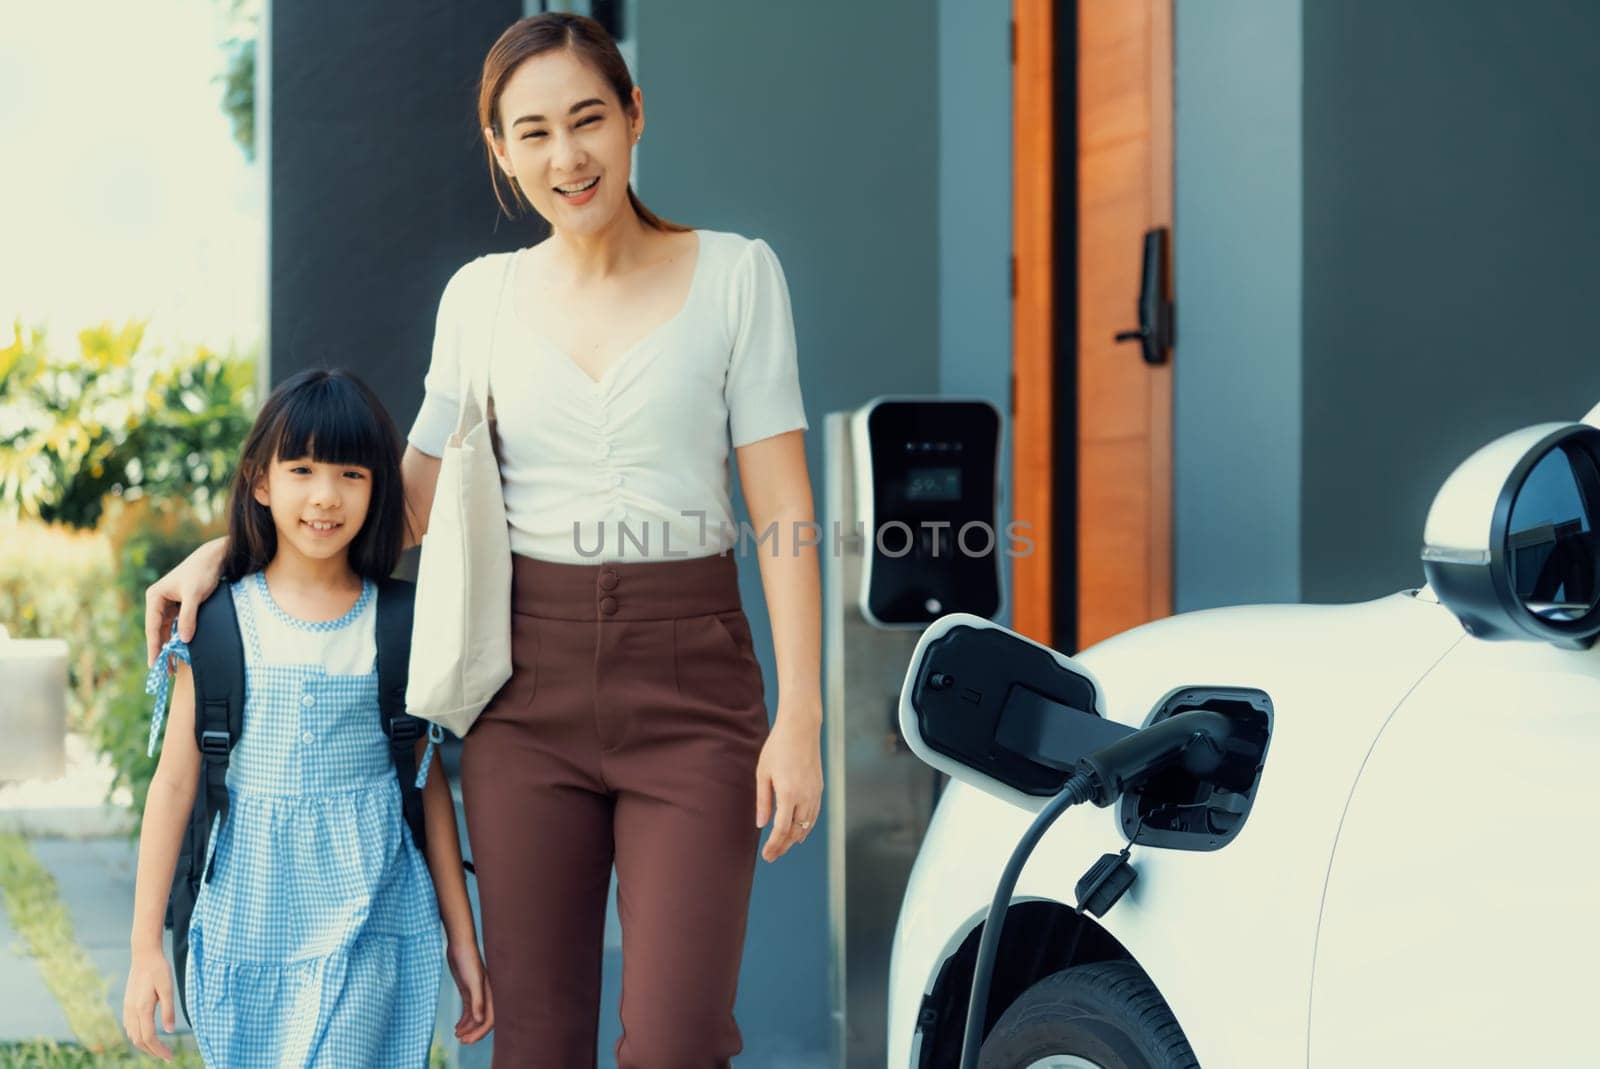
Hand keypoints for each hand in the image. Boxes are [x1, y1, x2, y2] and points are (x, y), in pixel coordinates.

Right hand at [122, 947, 175, 1060]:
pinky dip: (138, 1036)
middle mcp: (132, 1011)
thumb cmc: (159, 970)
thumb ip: (169, 1011)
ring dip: (145, 1045)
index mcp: (142, 1008)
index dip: (159, 1050)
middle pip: (139, 1040)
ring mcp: (127, 1008)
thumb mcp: (168, 989)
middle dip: (152, 1051)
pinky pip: (129, 1027)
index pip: (149, 1037)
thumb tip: (170, 1031)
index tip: (170, 1057)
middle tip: (166, 1056)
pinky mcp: (127, 1004)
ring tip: (158, 1049)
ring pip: (132, 1035)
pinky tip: (147, 1035)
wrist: (144, 956)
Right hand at [145, 539, 224, 666]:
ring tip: (173, 667)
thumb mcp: (195, 595)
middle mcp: (159, 601)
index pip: (153, 627)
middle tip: (165, 672)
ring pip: (168, 631)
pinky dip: (180, 638)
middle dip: (162, 651)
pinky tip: (182, 651)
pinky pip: (177, 626)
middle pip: (158, 631)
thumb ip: (188, 617)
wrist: (215, 558)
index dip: (154, 647)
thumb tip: (184, 641)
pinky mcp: (181, 606)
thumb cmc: (202, 573)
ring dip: (170, 647)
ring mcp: (169, 604)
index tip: (154, 665)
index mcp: (155, 597)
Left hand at [447, 938, 494, 1043]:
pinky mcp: (468, 990)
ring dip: (467, 1027)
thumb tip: (481, 1020)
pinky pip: (468, 1009)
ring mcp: (477, 992)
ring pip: (475, 1016)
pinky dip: (463, 1019)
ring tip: (457, 1036)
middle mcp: (486, 994)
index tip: (468, 1040)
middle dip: (474, 1032)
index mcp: (491, 993)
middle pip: (483, 1020)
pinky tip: (457, 1027)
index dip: (480, 1032)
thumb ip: (478, 1000)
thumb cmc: (468, 960)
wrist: (460, 944)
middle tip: (462, 1041)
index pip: (490, 1019)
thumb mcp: (473, 981)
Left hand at [755, 705, 822, 861]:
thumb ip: (763, 801)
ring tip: (783, 847)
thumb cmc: (777, 748)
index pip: (782, 829)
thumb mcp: (763, 773)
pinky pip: (814, 815)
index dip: (774, 845)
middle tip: (772, 856)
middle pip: (796, 832)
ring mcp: (815, 793)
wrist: (801, 729)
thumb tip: (761, 824)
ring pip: (807, 825)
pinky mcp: (819, 788)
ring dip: (795, 839)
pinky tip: (800, 832)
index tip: (766, 856)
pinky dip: (806, 827)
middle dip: (784, 846)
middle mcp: (805, 797)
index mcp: (789, 794)